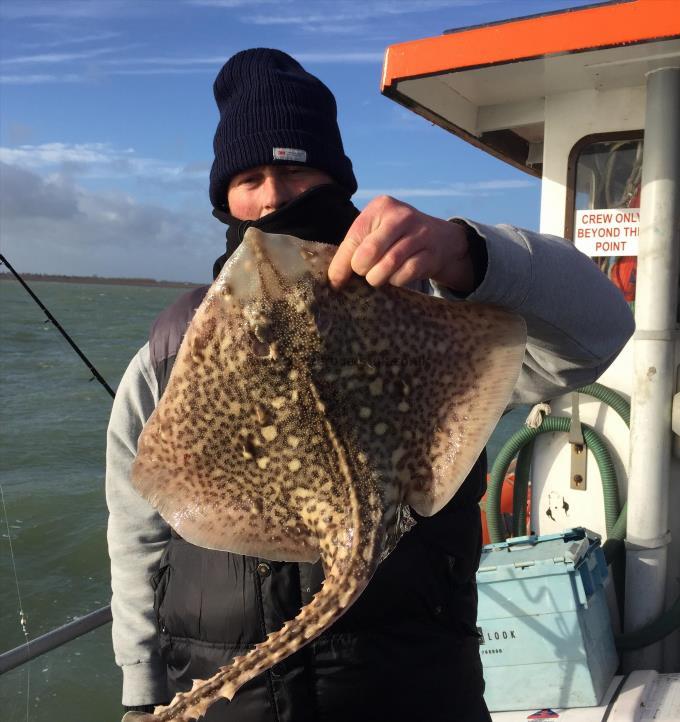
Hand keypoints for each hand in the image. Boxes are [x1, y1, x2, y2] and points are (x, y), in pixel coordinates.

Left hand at [327, 195, 472, 291]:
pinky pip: (405, 274)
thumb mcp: (376, 232)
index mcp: (381, 207)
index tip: (336, 282)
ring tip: (377, 277)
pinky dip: (396, 281)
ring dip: (378, 278)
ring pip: (388, 265)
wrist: (440, 239)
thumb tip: (334, 279)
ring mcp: (420, 234)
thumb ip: (354, 248)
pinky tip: (396, 277)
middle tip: (364, 274)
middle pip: (369, 252)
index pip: (354, 238)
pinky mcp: (431, 254)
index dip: (342, 264)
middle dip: (362, 270)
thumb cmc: (396, 237)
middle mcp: (401, 216)